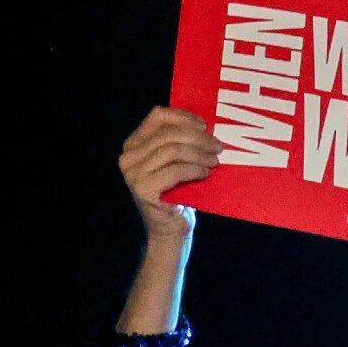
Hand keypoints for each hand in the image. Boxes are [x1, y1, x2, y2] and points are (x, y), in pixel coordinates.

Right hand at [118, 108, 219, 246]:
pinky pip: (175, 170)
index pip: (158, 116)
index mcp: (135, 144)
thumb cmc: (179, 194)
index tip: (205, 125)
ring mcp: (133, 173)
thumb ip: (182, 143)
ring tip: (215, 161)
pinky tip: (207, 172)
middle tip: (218, 146)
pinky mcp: (143, 189)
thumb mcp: (178, 163)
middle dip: (198, 137)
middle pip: (168, 133)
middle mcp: (128, 156)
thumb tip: (207, 127)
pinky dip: (195, 169)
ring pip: (172, 150)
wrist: (170, 229)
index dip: (184, 117)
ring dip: (199, 154)